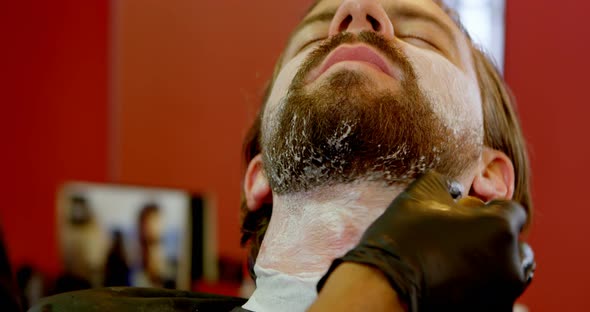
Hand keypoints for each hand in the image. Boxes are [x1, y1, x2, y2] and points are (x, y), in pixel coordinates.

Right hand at [317, 171, 534, 311]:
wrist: (384, 290)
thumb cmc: (400, 241)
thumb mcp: (418, 196)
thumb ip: (446, 183)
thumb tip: (456, 190)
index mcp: (499, 229)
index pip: (511, 211)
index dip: (488, 210)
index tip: (467, 217)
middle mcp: (510, 264)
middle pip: (516, 246)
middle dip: (497, 241)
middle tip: (464, 242)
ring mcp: (503, 296)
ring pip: (510, 275)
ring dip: (493, 267)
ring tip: (460, 266)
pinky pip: (496, 298)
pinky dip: (482, 291)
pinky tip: (454, 285)